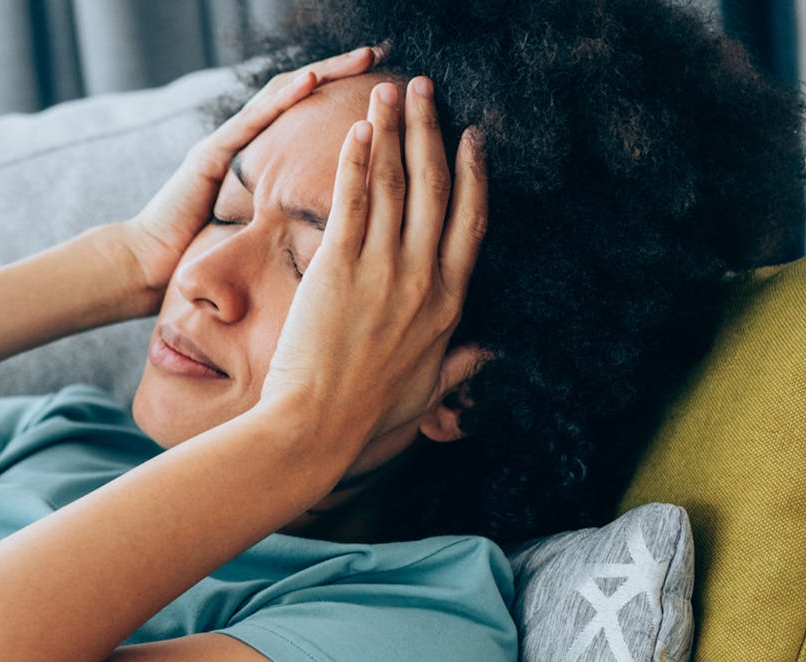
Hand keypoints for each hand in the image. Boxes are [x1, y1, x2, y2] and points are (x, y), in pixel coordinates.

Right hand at [108, 46, 384, 294]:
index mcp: (262, 165)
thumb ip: (291, 224)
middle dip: (341, 73)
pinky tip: (311, 81)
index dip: (347, 102)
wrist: (149, 268)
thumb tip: (343, 233)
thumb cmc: (203, 261)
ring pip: (279, 97)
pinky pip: (252, 120)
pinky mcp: (209, 156)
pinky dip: (283, 99)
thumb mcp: (262, 240)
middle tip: (380, 55)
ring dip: (321, 73)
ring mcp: (226, 146)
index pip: (309, 120)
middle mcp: (245, 147)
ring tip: (359, 58)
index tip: (389, 94)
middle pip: (299, 97)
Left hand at [256, 75, 488, 456]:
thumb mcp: (428, 391)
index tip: (472, 137)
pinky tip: (359, 128)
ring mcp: (383, 270)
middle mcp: (422, 279)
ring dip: (394, 128)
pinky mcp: (339, 268)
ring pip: (395, 182)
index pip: (471, 222)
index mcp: (449, 304)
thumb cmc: (366, 415)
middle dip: (432, 129)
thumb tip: (491, 355)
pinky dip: (358, 160)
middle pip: (435, 187)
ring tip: (391, 90)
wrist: (314, 428)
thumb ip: (462, 365)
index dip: (474, 174)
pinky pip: (353, 200)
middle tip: (426, 88)